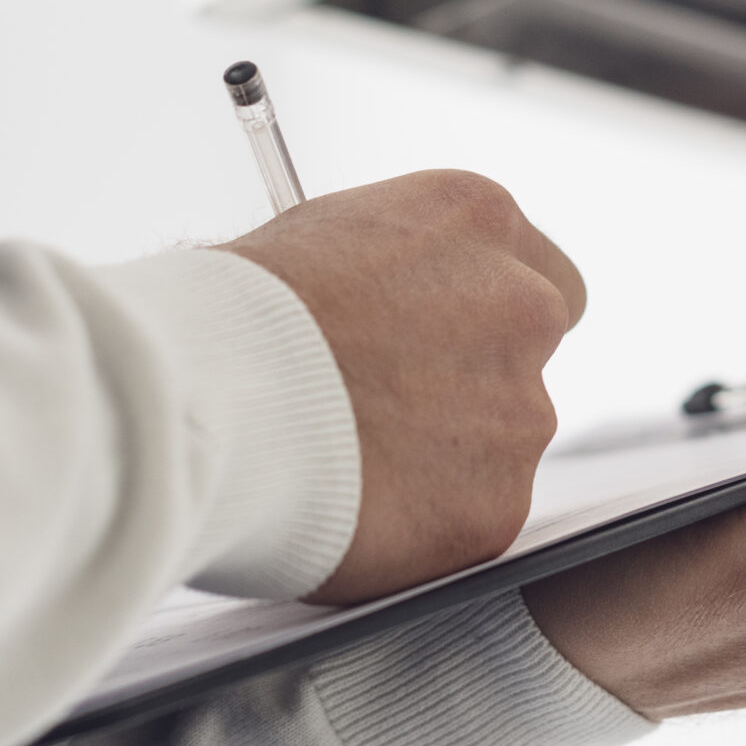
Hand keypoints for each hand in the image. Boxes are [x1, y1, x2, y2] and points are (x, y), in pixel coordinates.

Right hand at [225, 171, 583, 603]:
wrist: (203, 397)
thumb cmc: (231, 313)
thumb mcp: (324, 238)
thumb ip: (395, 272)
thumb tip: (394, 303)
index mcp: (480, 220)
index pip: (542, 274)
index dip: (486, 320)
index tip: (445, 345)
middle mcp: (523, 306)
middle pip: (529, 360)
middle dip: (475, 387)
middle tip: (393, 412)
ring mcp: (519, 411)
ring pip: (499, 445)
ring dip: (442, 459)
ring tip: (345, 460)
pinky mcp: (496, 505)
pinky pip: (469, 519)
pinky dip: (422, 525)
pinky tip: (354, 507)